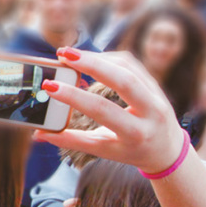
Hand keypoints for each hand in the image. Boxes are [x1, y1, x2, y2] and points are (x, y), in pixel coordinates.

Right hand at [34, 49, 183, 173]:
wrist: (166, 150)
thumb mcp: (104, 150)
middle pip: (123, 80)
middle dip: (91, 64)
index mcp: (135, 134)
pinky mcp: (155, 82)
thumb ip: (72, 140)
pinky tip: (89, 59)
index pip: (103, 111)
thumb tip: (39, 134)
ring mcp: (157, 95)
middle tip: (63, 55)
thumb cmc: (130, 151)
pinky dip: (108, 58)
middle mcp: (151, 113)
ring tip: (70, 55)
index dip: (75, 98)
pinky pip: (131, 63)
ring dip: (97, 57)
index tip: (51, 86)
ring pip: (127, 67)